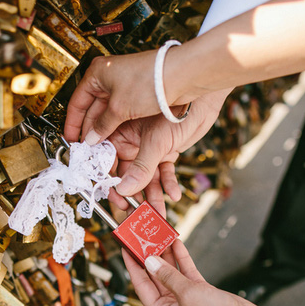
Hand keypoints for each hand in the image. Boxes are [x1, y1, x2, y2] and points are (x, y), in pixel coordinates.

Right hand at [64, 51, 166, 146]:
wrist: (181, 76)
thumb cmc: (150, 80)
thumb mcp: (120, 108)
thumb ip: (103, 125)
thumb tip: (91, 138)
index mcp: (98, 74)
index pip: (77, 102)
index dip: (73, 123)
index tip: (71, 139)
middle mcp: (109, 78)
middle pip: (92, 110)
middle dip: (90, 130)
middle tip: (88, 149)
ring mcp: (124, 86)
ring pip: (108, 114)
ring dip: (104, 130)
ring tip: (101, 148)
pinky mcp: (138, 95)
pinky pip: (122, 114)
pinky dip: (117, 126)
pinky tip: (115, 140)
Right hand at [107, 89, 229, 200]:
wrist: (204, 92)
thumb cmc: (171, 103)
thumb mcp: (153, 140)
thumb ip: (138, 168)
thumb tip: (123, 192)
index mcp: (116, 127)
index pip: (101, 156)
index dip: (102, 178)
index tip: (106, 197)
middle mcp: (128, 137)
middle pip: (122, 170)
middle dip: (127, 192)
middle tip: (130, 211)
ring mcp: (147, 144)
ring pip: (144, 174)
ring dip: (150, 194)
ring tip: (156, 213)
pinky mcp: (166, 149)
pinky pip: (163, 171)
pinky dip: (169, 183)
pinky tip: (174, 195)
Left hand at [121, 240, 269, 305]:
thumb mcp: (188, 294)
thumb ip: (168, 276)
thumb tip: (150, 261)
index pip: (141, 286)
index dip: (133, 266)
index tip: (126, 248)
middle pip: (154, 278)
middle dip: (149, 258)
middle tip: (141, 238)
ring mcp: (186, 301)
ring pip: (171, 274)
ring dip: (166, 255)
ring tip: (158, 235)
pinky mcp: (201, 294)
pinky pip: (186, 274)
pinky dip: (182, 260)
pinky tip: (177, 244)